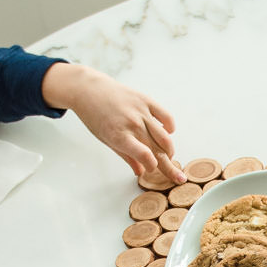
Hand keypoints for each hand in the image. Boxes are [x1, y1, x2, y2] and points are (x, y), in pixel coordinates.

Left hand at [43, 63, 180, 183]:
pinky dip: (170, 127)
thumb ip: (126, 156)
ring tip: (169, 156)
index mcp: (119, 136)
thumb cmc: (94, 116)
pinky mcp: (146, 100)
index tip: (152, 170)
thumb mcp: (106, 140)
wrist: (88, 89)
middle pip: (157, 150)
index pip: (145, 156)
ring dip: (170, 150)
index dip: (153, 167)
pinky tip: (168, 132)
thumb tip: (140, 171)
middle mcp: (132, 124)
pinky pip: (165, 116)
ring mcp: (140, 111)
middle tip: (178, 177)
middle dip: (170, 166)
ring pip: (165, 136)